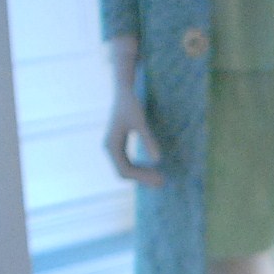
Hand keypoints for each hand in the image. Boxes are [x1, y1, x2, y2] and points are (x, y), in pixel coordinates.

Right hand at [102, 37, 163, 186]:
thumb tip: (158, 160)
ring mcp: (113, 147)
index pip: (125, 170)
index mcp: (112, 145)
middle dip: (143, 179)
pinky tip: (152, 168)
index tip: (160, 178)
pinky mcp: (118, 145)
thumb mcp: (141, 122)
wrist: (123, 92)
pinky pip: (127, 163)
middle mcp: (109, 148)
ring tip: (160, 178)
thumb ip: (148, 140)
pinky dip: (139, 169)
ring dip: (142, 175)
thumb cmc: (131, 105)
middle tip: (163, 181)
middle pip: (124, 173)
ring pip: (125, 169)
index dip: (142, 177)